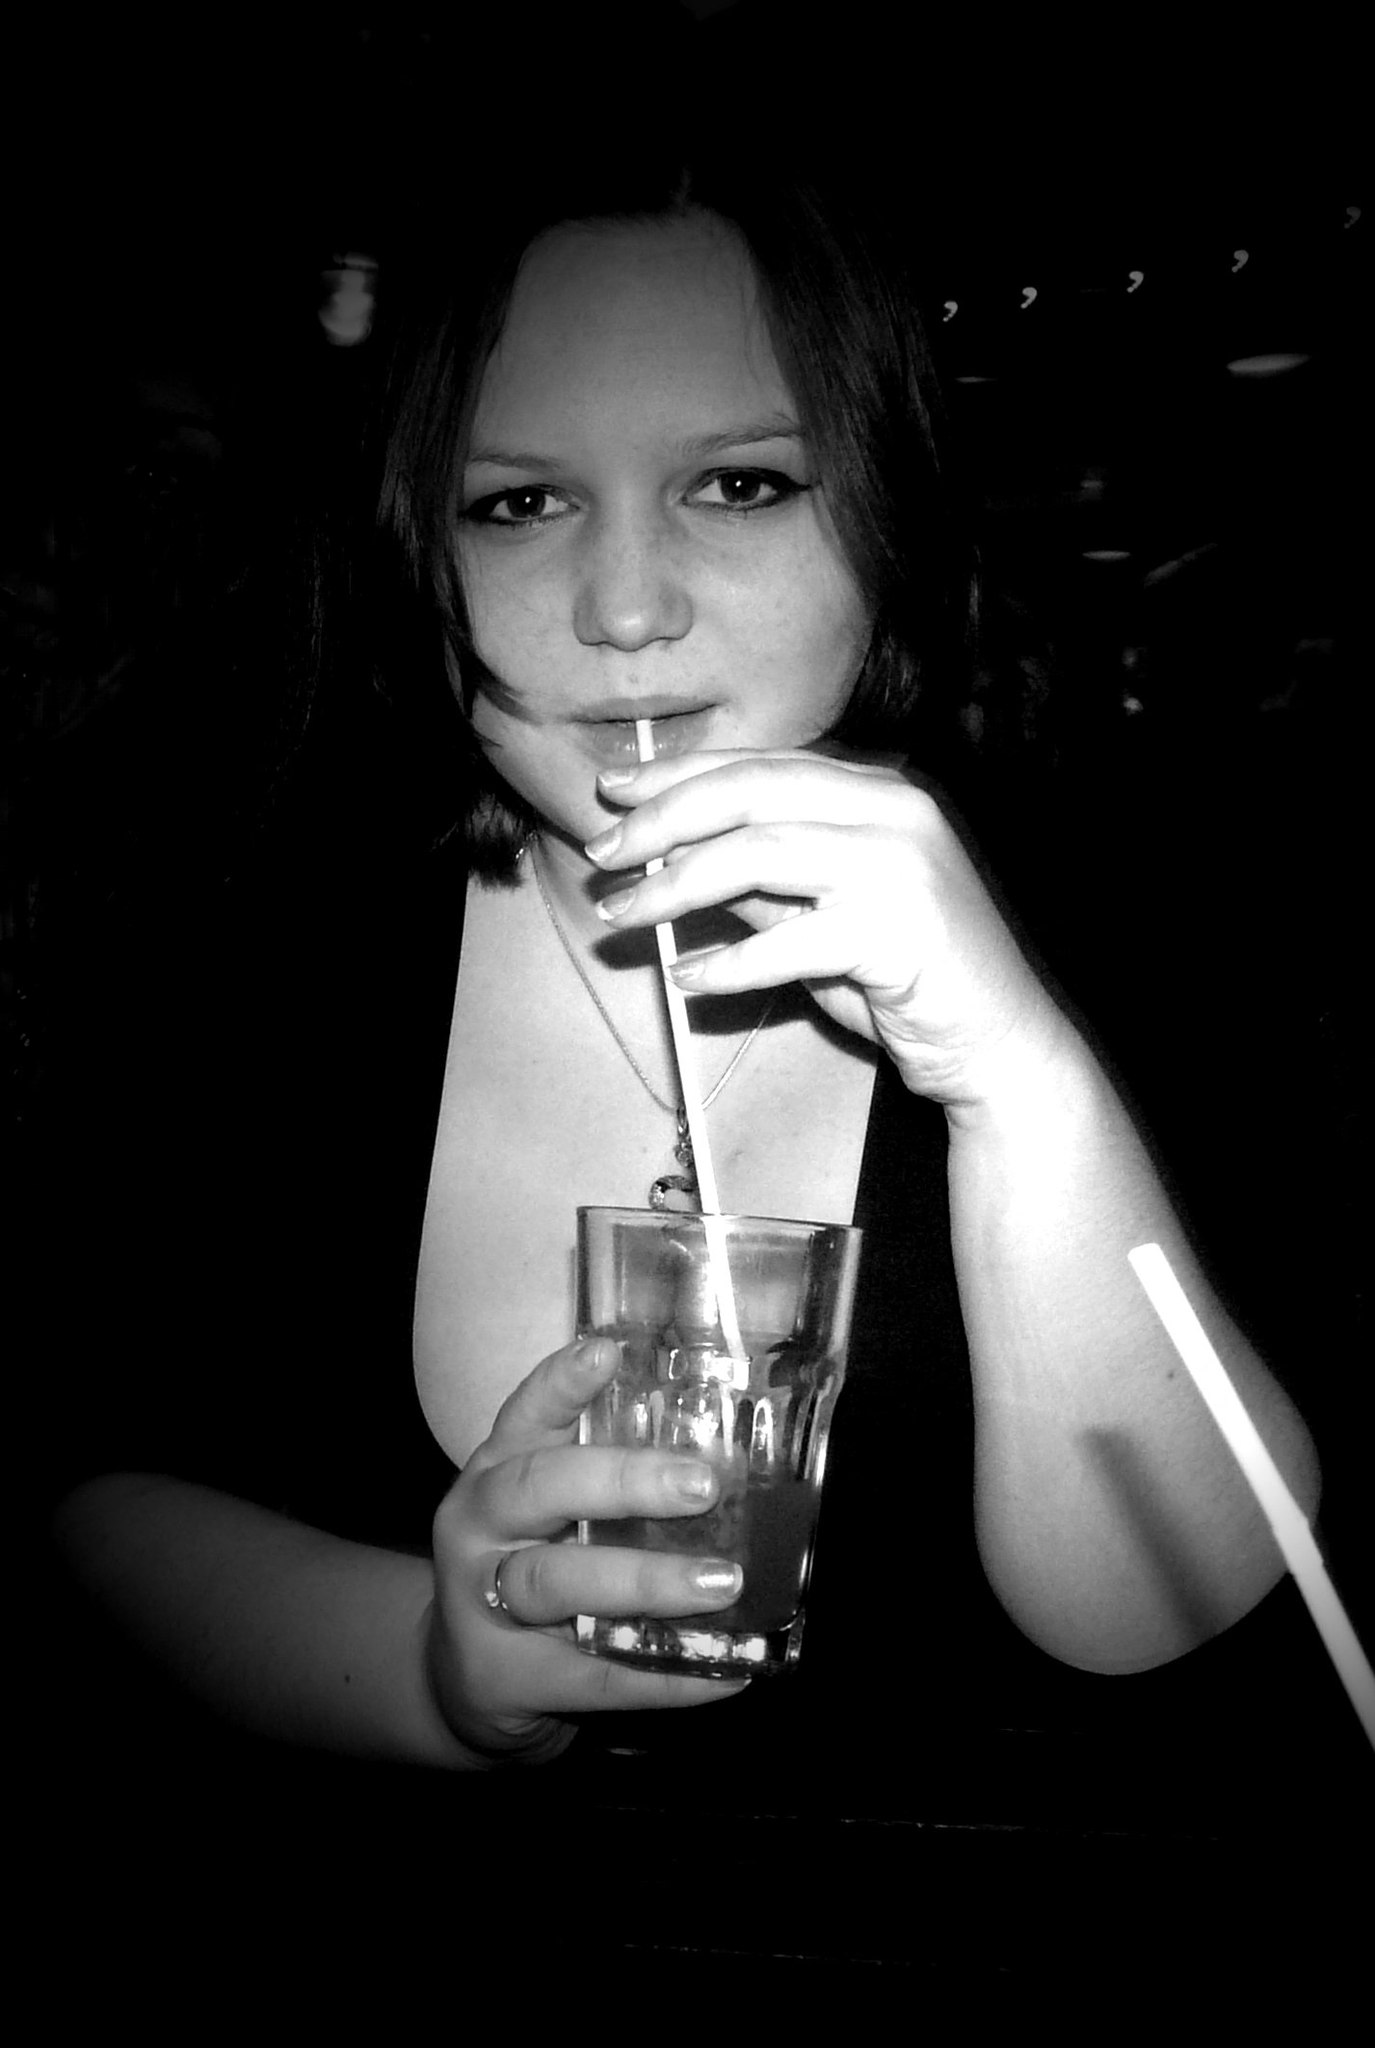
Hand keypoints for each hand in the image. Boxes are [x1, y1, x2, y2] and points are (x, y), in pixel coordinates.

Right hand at [427, 1336, 747, 1764]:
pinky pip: (593, 1676)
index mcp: (496, 1469)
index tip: (606, 1353)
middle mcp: (479, 1526)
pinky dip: (663, 1676)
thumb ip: (607, 1473)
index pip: (524, 1415)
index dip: (560, 1384)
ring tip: (721, 1582)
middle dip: (621, 1482)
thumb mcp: (546, 1510)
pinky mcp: (506, 1676)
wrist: (463, 1678)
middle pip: (538, 1489)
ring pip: (557, 1582)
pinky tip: (724, 1672)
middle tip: (701, 1486)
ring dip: (645, 1581)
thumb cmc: (530, 1565)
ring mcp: (482, 1603)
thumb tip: (729, 1449)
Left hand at [587, 748, 1070, 1111]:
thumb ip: (764, 884)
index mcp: (879, 791)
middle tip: (603, 856)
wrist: (1001, 1046)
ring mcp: (903, 865)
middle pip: (749, 794)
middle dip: (662, 822)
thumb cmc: (910, 980)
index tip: (613, 794)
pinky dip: (730, 962)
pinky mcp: (901, 929)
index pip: (759, 764)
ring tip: (623, 917)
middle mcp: (895, 810)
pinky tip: (689, 978)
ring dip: (675, 886)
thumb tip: (674, 861)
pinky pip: (790, 940)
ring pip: (758, 854)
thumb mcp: (824, 916)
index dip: (678, 775)